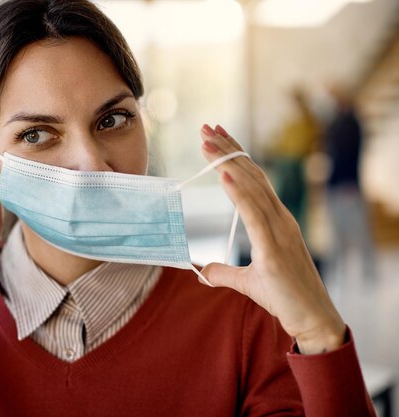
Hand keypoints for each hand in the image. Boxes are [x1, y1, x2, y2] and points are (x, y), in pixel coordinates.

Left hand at [199, 124, 344, 353]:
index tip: (217, 138)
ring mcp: (280, 229)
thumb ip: (224, 273)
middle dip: (228, 150)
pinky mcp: (275, 246)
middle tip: (206, 128)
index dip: (235, 157)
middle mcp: (280, 218)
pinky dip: (239, 191)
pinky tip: (224, 172)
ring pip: (252, 187)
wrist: (312, 320)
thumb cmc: (285, 299)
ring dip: (227, 162)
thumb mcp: (247, 281)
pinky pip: (254, 213)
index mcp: (275, 221)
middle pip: (251, 175)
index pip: (254, 181)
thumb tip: (202, 271)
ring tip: (207, 141)